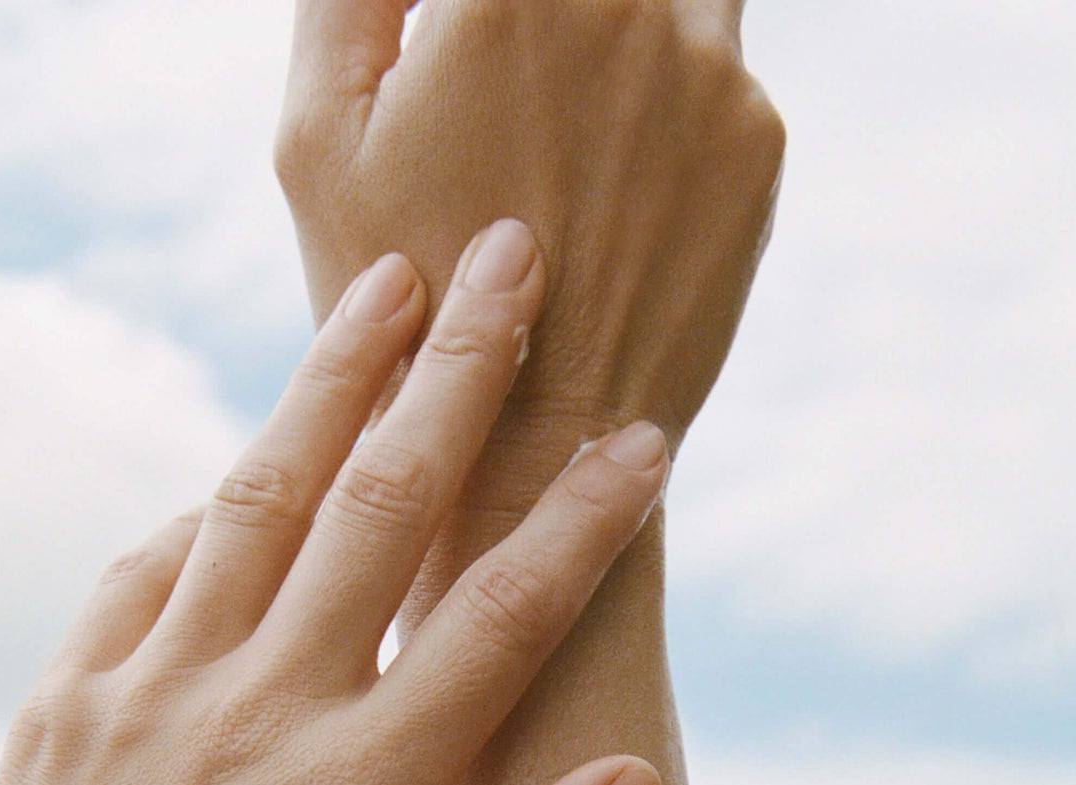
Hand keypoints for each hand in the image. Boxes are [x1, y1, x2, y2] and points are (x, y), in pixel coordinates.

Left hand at [0, 227, 666, 784]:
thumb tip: (627, 783)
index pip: (498, 619)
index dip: (579, 519)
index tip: (638, 437)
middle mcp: (256, 710)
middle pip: (378, 503)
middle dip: (458, 370)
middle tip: (510, 255)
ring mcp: (150, 692)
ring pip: (259, 497)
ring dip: (330, 381)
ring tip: (386, 289)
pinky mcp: (69, 703)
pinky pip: (150, 565)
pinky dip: (211, 505)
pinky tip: (241, 476)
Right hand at [277, 0, 784, 462]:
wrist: (537, 448)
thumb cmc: (409, 305)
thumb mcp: (318, 139)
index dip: (474, 12)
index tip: (458, 49)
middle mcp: (622, 0)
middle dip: (543, 23)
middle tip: (511, 104)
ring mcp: (708, 66)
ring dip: (621, 33)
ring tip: (568, 139)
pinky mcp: (757, 137)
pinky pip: (716, 69)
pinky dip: (668, 105)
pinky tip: (612, 194)